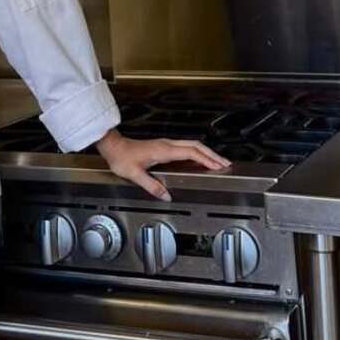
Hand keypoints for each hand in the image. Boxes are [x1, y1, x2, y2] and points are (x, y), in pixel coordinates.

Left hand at [95, 129, 229, 200]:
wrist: (114, 147)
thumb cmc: (122, 158)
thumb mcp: (134, 174)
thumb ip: (151, 186)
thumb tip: (166, 195)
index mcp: (164, 150)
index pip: (191, 153)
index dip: (206, 159)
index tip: (218, 166)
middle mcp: (167, 145)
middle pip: (197, 146)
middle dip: (212, 155)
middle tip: (225, 163)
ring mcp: (166, 144)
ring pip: (192, 145)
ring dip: (206, 152)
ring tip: (217, 161)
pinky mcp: (163, 146)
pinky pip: (186, 147)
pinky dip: (198, 152)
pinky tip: (200, 159)